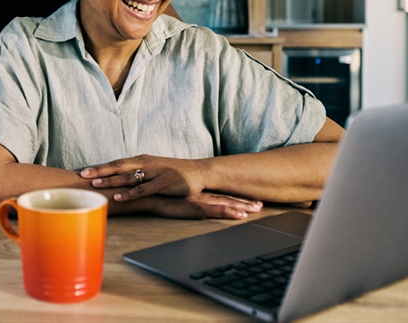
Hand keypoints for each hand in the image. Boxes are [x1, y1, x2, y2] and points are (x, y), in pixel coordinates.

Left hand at [80, 154, 206, 199]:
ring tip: (96, 185)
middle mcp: (145, 163)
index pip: (116, 163)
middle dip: (99, 171)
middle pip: (117, 166)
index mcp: (140, 160)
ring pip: (128, 176)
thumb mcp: (152, 170)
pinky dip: (130, 193)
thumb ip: (137, 173)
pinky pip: (143, 189)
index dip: (99, 167)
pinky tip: (119, 197)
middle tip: (82, 175)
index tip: (83, 171)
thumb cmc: (172, 172)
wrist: (197, 172)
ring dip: (111, 181)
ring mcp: (154, 173)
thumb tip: (118, 180)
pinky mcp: (163, 183)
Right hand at [145, 192, 263, 219]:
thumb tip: (185, 204)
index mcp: (197, 193)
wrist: (147, 194)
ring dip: (243, 206)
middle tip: (260, 204)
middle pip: (227, 198)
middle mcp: (201, 195)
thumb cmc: (157, 196)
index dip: (235, 197)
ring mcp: (200, 201)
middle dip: (245, 201)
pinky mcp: (195, 207)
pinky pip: (217, 210)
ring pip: (226, 203)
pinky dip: (230, 212)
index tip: (248, 199)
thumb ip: (182, 200)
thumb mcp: (173, 198)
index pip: (220, 195)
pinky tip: (241, 215)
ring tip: (257, 209)